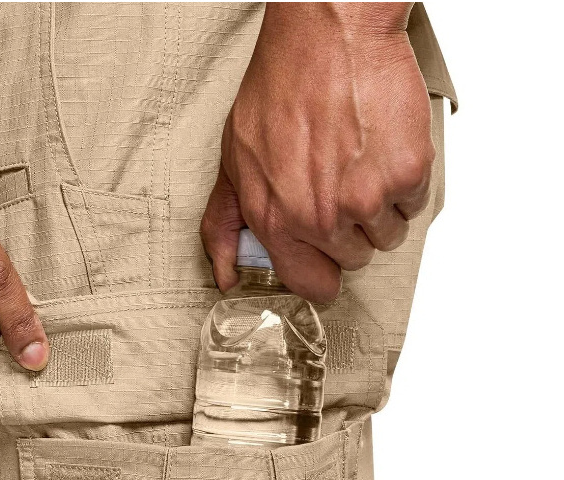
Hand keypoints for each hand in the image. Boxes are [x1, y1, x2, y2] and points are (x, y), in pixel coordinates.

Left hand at [200, 2, 433, 302]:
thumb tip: (225, 276)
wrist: (327, 34)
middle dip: (348, 230)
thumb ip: (225, 226)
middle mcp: (322, 218)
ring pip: (387, 235)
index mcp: (277, 220)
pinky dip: (404, 182)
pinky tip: (379, 150)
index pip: (311, 285)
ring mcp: (367, 198)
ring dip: (378, 208)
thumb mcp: (233, 163)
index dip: (321, 273)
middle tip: (337, 185)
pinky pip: (414, 203)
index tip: (324, 260)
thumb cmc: (279, 89)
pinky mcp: (406, 173)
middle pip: (353, 259)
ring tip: (358, 164)